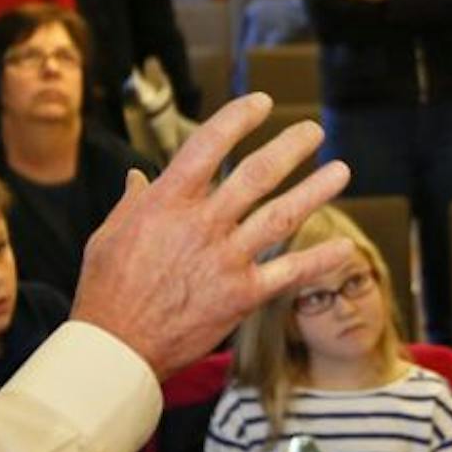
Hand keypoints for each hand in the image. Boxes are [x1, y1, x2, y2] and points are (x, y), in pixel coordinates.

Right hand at [71, 93, 353, 378]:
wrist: (117, 348)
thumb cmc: (106, 290)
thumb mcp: (108, 235)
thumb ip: (133, 202)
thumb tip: (139, 176)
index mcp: (167, 202)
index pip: (209, 144)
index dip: (238, 118)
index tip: (260, 104)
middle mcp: (203, 224)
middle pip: (257, 174)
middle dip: (291, 147)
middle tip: (313, 131)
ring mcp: (226, 260)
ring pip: (282, 215)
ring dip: (316, 190)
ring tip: (341, 170)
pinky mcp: (242, 296)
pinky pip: (290, 272)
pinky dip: (319, 259)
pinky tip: (345, 246)